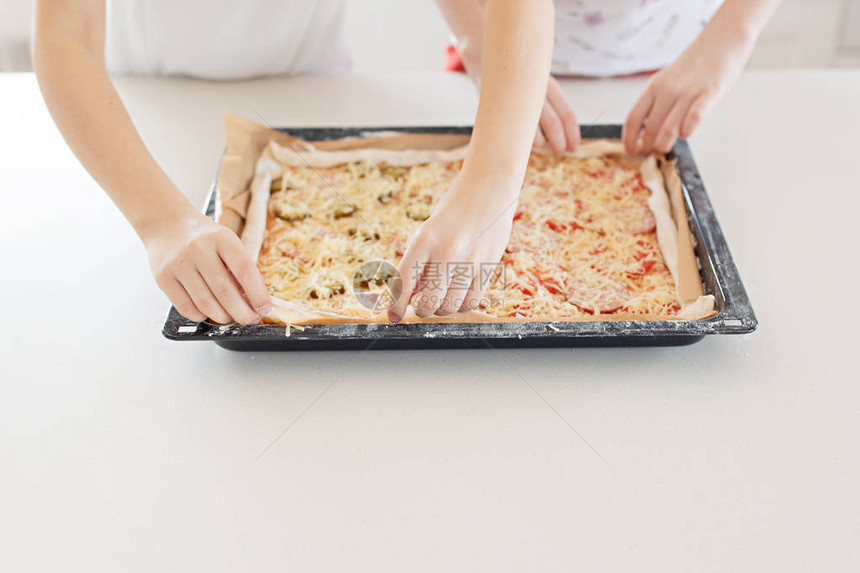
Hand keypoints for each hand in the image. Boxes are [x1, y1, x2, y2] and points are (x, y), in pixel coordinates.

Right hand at [143, 211, 270, 324]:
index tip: (265, 308)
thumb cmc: (203, 237)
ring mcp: (179, 264)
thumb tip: (253, 301)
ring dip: (223, 317)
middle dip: (242, 313)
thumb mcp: (225, 241)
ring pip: (206, 304)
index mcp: (221, 238)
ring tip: (230, 317)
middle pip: (225, 292)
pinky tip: (208, 313)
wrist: (165, 224)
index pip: (245, 270)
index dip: (258, 294)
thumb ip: (238, 267)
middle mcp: (199, 249)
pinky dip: (201, 316)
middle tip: (250, 319)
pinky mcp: (163, 278)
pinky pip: (186, 308)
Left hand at [387, 169, 518, 321]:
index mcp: (424, 239)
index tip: (393, 317)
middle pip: (427, 303)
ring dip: (442, 309)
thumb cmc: (452, 211)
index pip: (403, 282)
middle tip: (421, 303)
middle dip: (421, 309)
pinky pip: (472, 302)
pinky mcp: (489, 265)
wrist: (488, 187)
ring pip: (450, 307)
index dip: (396, 305)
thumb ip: (419, 264)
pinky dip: (462, 306)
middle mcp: (446, 251)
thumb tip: (411, 299)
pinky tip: (458, 296)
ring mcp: (470, 260)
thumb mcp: (428, 231)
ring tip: (441, 297)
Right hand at [464, 56, 578, 153]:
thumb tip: (563, 135)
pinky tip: (524, 140)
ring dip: (541, 144)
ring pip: (535, 132)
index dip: (573, 134)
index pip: (567, 114)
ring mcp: (519, 100)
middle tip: (559, 151)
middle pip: (554, 124)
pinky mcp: (503, 106)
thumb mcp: (537, 83)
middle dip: (559, 143)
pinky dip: (524, 141)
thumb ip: (549, 103)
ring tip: (542, 146)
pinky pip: (517, 132)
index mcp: (549, 85)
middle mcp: (536, 91)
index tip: (574, 147)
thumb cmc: (516, 78)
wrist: (486, 59)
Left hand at [623, 29, 754, 154]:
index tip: (629, 150)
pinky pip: (694, 118)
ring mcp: (689, 92)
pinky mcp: (710, 94)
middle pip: (651, 126)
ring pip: (669, 127)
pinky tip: (685, 134)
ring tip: (663, 150)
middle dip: (648, 144)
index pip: (634, 117)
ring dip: (664, 143)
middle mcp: (668, 90)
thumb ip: (658, 101)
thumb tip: (647, 130)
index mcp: (654, 86)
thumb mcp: (668, 79)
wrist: (723, 38)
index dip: (629, 138)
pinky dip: (687, 131)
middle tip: (650, 153)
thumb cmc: (696, 63)